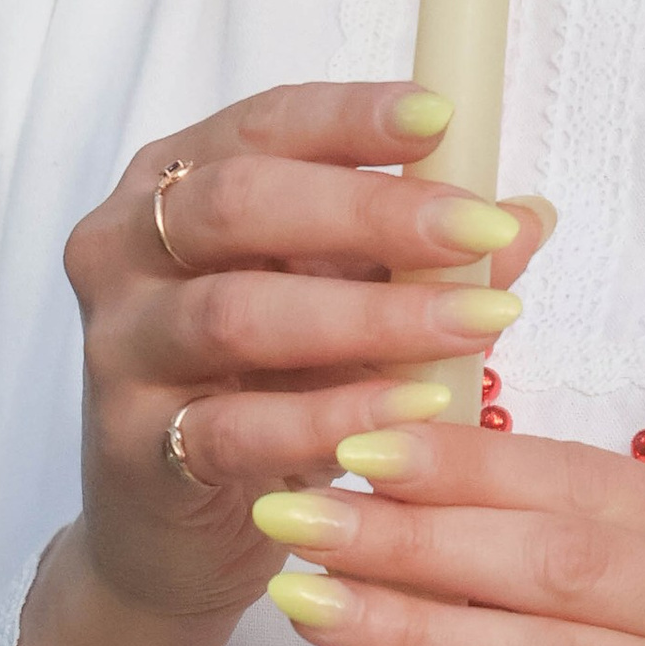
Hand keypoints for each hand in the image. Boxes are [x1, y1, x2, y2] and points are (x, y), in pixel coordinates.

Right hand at [59, 83, 552, 634]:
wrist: (171, 529)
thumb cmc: (262, 384)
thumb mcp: (345, 302)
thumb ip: (417, 258)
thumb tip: (525, 217)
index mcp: (172, 181)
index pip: (260, 124)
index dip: (350, 116)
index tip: (443, 116)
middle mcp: (124, 248)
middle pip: (240, 202)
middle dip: (371, 211)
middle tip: (478, 231)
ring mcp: (119, 348)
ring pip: (236, 313)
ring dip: (369, 317)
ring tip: (476, 324)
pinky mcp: (134, 448)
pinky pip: (233, 426)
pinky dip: (329, 416)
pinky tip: (411, 409)